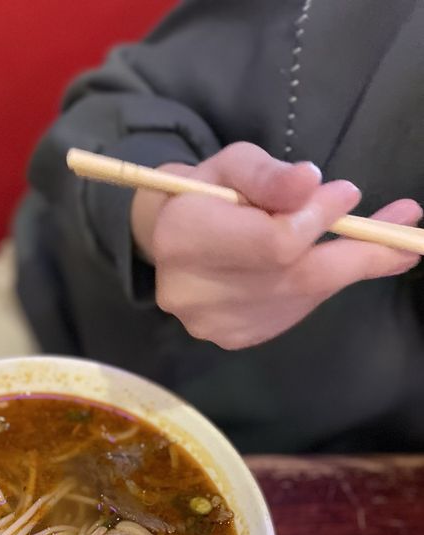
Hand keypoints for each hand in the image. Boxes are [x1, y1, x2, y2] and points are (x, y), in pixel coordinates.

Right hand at [130, 142, 421, 349]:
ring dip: (343, 268)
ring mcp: (211, 324)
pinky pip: (293, 313)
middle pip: (295, 278)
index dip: (319, 220)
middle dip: (357, 252)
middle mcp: (192, 291)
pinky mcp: (231, 338)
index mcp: (183, 237)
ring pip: (301, 298)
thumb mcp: (233, 164)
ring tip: (377, 242)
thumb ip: (269, 174)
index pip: (273, 243)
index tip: (349, 193)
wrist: (167, 240)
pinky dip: (318, 288)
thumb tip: (310, 182)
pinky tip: (319, 264)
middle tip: (406, 231)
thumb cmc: (205, 192)